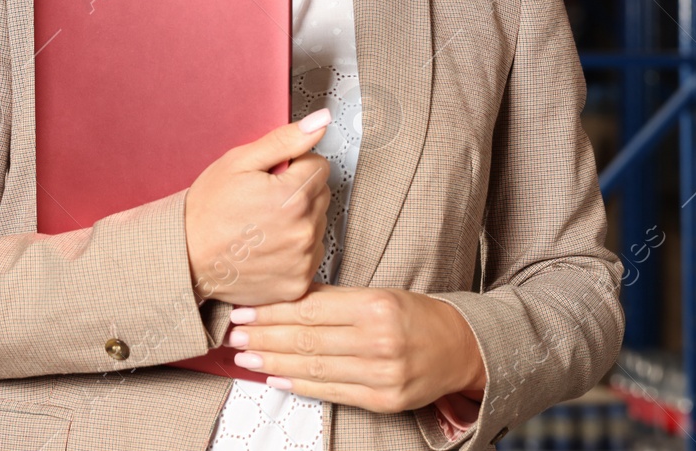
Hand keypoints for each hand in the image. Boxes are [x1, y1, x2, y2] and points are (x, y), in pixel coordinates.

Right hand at [184, 109, 333, 305]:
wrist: (185, 257)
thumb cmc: (207, 210)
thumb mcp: (239, 162)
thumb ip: (285, 141)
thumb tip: (320, 122)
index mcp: (292, 197)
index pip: (319, 166)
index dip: (294, 166)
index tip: (272, 177)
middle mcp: (303, 231)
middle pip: (321, 196)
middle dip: (299, 192)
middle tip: (264, 200)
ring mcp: (302, 261)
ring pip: (317, 225)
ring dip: (298, 221)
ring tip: (263, 225)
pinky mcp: (297, 284)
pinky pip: (311, 256)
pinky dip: (295, 251)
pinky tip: (269, 247)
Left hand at [222, 283, 485, 413]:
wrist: (462, 348)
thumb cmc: (416, 316)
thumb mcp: (380, 294)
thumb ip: (336, 300)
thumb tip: (286, 300)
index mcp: (377, 305)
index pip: (310, 309)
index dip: (272, 312)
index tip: (244, 310)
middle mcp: (380, 341)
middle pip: (308, 339)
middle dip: (264, 338)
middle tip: (234, 336)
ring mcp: (383, 374)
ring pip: (315, 368)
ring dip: (274, 362)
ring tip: (246, 357)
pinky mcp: (385, 400)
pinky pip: (333, 392)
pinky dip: (300, 385)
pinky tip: (277, 377)